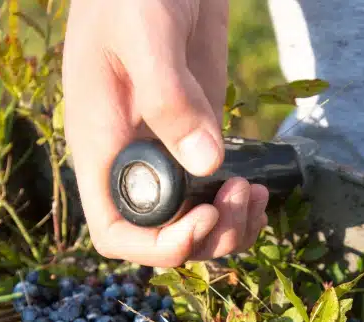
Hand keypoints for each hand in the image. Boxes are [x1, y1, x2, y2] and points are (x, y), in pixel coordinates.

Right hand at [62, 0, 269, 267]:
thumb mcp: (147, 34)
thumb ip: (170, 98)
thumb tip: (207, 164)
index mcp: (103, 146)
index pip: (115, 231)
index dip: (157, 245)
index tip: (201, 220)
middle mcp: (133, 161)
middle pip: (163, 237)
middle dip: (207, 237)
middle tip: (241, 196)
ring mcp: (169, 152)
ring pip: (194, 223)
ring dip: (229, 228)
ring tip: (254, 194)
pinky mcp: (199, 136)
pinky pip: (215, 193)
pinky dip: (240, 206)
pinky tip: (260, 187)